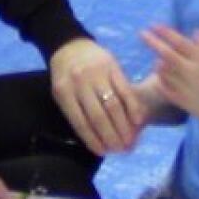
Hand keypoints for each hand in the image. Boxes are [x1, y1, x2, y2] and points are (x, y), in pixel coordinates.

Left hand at [48, 38, 143, 155]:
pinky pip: (125, 90)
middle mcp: (80, 82)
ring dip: (123, 126)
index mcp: (63, 92)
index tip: (104, 153)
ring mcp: (97, 73)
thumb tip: (96, 142)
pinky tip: (137, 121)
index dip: (93, 140)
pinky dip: (133, 107)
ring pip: (113, 105)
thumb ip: (75, 114)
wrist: (71, 46)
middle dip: (111, 136)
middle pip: (98, 116)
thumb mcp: (62, 94)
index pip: (80, 122)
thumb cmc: (66, 77)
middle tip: (120, 150)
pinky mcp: (113, 66)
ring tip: (129, 140)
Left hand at [141, 25, 198, 130]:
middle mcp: (191, 70)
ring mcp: (184, 86)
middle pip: (166, 53)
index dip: (165, 32)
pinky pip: (163, 86)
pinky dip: (160, 79)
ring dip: (158, 63)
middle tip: (141, 34)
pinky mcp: (180, 99)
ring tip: (158, 61)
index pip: (180, 41)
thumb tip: (196, 31)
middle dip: (152, 42)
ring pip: (162, 70)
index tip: (154, 25)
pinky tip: (161, 76)